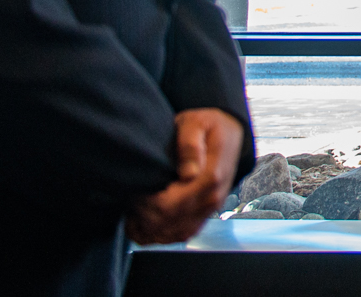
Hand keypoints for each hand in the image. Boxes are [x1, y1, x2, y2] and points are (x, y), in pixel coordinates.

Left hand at [125, 109, 243, 242]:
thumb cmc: (209, 127)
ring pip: (171, 235)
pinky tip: (146, 224)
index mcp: (210, 178)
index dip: (143, 203)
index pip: (167, 206)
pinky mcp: (205, 216)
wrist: (230, 135)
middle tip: (131, 197)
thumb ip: (189, 144)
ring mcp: (208, 210)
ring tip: (134, 210)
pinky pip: (180, 236)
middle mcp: (211, 199)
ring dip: (147, 228)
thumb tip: (188, 172)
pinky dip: (159, 235)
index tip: (133, 189)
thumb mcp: (196, 124)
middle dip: (140, 216)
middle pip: (165, 224)